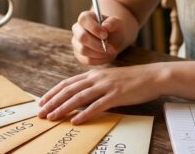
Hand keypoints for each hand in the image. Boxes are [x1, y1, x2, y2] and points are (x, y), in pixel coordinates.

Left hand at [37, 64, 166, 123]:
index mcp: (93, 74)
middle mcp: (97, 78)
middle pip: (69, 90)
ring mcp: (106, 86)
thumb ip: (94, 85)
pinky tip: (76, 121)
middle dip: (53, 102)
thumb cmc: (132, 80)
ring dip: (63, 108)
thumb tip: (80, 96)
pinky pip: (97, 106)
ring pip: (79, 98)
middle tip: (41, 113)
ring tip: (53, 117)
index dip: (53, 93)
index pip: (67, 83)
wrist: (152, 76)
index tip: (42, 102)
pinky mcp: (116, 95)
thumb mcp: (109, 79)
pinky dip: (85, 114)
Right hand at [71, 10, 125, 64]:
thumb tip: (105, 26)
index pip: (84, 20)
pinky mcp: (78, 54)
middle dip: (98, 45)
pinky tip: (106, 56)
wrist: (114, 40)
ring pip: (83, 50)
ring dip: (100, 53)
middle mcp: (77, 29)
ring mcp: (76, 42)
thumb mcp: (117, 23)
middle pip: (81, 37)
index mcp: (85, 17)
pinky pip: (86, 60)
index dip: (94, 28)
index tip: (105, 35)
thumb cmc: (114, 29)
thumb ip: (112, 22)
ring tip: (111, 52)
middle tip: (111, 48)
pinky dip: (99, 60)